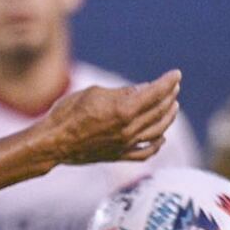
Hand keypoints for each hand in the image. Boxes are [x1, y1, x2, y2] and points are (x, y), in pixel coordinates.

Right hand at [45, 71, 182, 164]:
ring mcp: (125, 145)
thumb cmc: (68, 112)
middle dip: (169, 97)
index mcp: (124, 110)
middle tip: (174, 87)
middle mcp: (129, 129)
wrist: (53, 142)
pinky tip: (161, 138)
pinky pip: (145, 152)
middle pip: (158, 111)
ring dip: (168, 118)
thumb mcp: (95, 93)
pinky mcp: (119, 156)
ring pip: (157, 132)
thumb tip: (144, 89)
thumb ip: (122, 92)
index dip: (167, 82)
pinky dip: (156, 145)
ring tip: (173, 107)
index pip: (154, 93)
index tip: (176, 74)